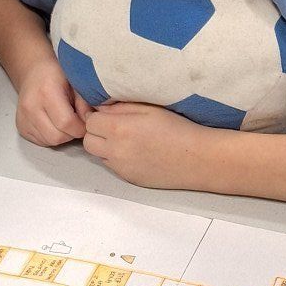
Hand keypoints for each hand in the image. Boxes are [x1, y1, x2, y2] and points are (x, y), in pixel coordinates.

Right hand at [16, 61, 88, 146]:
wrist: (34, 73)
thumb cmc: (57, 76)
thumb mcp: (76, 83)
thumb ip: (85, 103)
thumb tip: (90, 123)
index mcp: (46, 92)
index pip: (66, 122)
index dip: (80, 127)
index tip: (86, 122)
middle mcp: (31, 106)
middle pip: (57, 136)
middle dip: (72, 134)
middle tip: (76, 123)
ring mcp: (24, 118)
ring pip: (49, 141)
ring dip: (62, 136)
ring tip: (65, 122)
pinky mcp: (21, 127)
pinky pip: (42, 142)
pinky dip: (52, 137)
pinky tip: (54, 124)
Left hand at [82, 101, 211, 189]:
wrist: (197, 158)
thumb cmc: (177, 128)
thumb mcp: (149, 108)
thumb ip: (120, 107)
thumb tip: (100, 108)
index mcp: (119, 129)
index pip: (89, 121)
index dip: (97, 115)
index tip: (109, 113)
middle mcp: (115, 150)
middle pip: (88, 140)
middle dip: (96, 131)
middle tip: (114, 125)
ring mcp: (121, 167)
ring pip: (98, 155)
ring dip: (105, 145)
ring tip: (125, 139)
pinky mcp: (129, 178)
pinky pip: (113, 166)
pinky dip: (117, 158)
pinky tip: (136, 151)